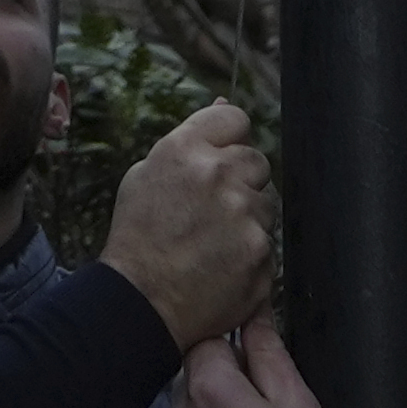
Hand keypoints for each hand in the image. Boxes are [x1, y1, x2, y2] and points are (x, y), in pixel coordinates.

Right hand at [99, 98, 277, 345]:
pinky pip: (267, 240)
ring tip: (214, 240)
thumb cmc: (139, 237)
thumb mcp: (146, 175)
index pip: (234, 119)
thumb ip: (188, 142)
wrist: (143, 300)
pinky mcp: (261, 251)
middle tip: (213, 208)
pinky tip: (223, 263)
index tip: (223, 157)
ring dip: (248, 216)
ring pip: (265, 202)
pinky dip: (251, 251)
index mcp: (185, 149)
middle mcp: (218, 174)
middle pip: (256, 160)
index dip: (231, 139)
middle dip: (241, 180)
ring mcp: (243, 214)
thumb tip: (222, 107)